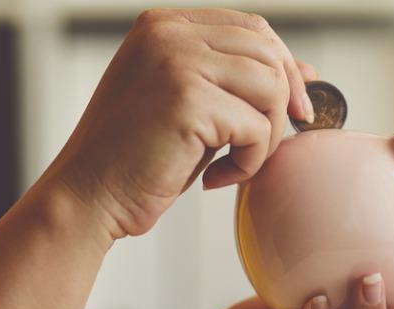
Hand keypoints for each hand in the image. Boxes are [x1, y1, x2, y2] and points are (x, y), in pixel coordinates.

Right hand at [46, 8, 314, 238]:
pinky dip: (248, 162)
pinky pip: (256, 128)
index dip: (282, 66)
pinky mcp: (187, 100)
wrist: (86, 197)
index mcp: (163, 25)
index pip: (251, 27)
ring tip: (235, 164)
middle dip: (282, 102)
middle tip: (266, 146)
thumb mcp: (191, 108)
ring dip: (265, 136)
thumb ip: (236, 82)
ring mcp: (176, 62)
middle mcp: (168, 33)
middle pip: (267, 51)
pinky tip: (214, 178)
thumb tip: (307, 71)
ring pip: (269, 87)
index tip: (291, 110)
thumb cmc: (134, 160)